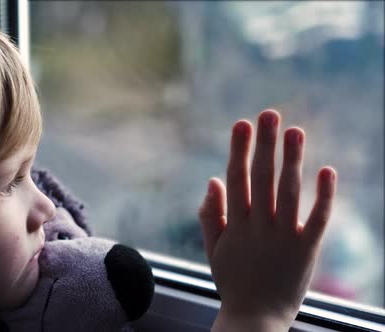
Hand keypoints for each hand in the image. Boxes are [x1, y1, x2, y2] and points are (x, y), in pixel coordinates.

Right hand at [198, 110, 336, 330]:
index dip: (238, 149)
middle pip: (261, 178)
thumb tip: (212, 180)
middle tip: (269, 114)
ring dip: (292, 160)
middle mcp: (258, 227)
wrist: (256, 318)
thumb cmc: (232, 281)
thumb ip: (210, 214)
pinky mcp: (306, 250)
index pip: (236, 179)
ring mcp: (283, 238)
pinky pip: (317, 219)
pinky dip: (323, 195)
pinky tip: (326, 170)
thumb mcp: (212, 249)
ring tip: (295, 130)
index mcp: (234, 225)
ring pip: (288, 192)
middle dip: (264, 145)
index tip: (241, 123)